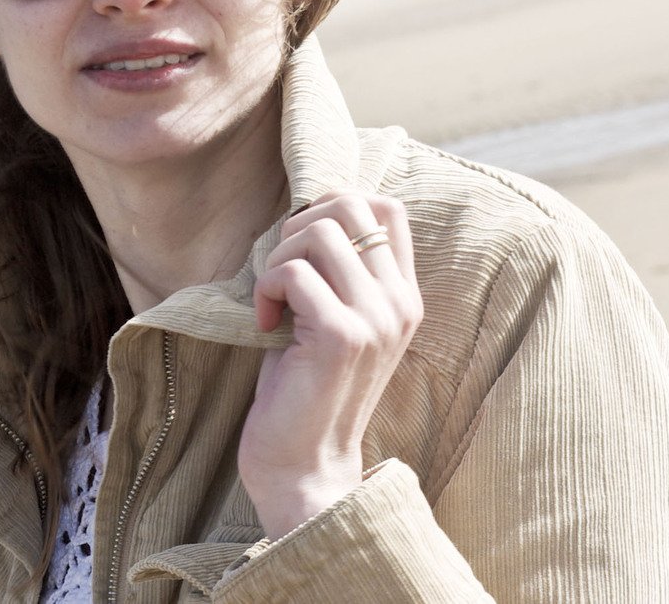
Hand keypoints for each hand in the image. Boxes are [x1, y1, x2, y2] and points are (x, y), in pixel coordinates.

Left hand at [238, 191, 422, 537]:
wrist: (304, 464)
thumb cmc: (304, 387)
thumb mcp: (333, 319)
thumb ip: (338, 272)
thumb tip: (306, 211)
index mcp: (403, 296)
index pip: (387, 207)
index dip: (333, 205)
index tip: (300, 246)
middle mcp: (399, 303)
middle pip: (352, 204)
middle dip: (299, 225)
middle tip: (281, 273)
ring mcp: (376, 318)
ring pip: (319, 231)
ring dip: (278, 258)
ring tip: (274, 300)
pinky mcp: (341, 336)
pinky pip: (291, 273)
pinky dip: (264, 289)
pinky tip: (265, 324)